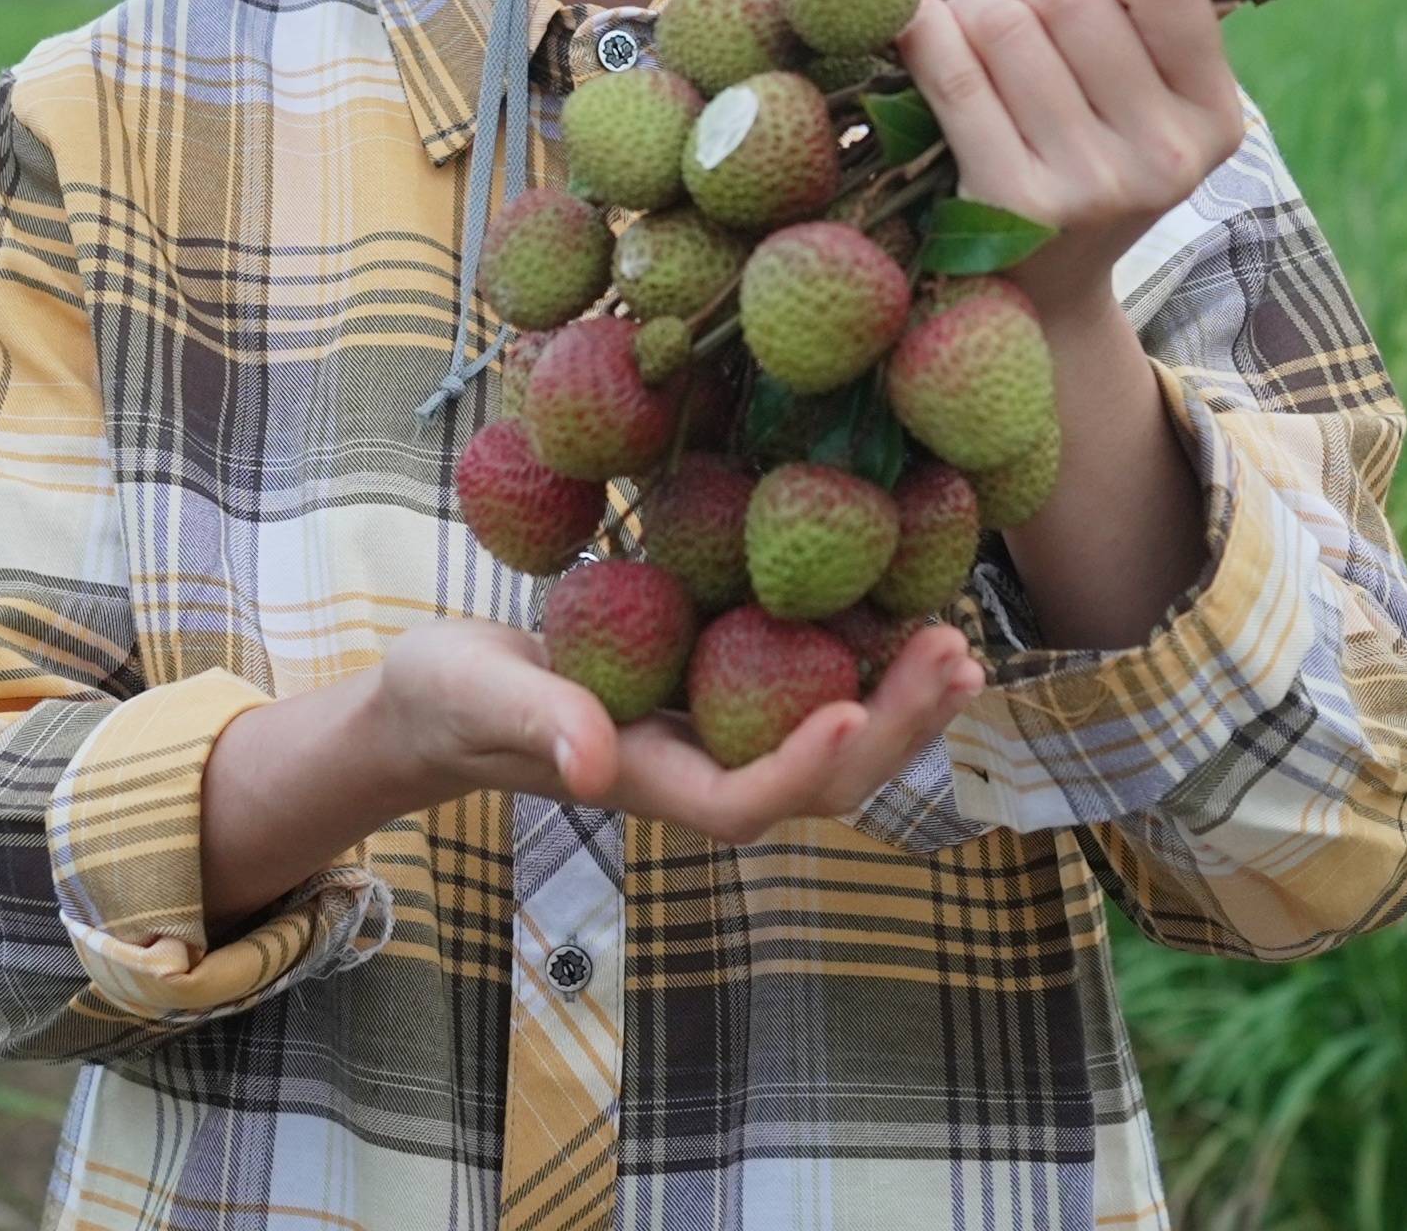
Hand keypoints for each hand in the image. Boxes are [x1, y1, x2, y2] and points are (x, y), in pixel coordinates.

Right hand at [372, 614, 990, 843]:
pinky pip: (810, 688)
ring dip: (901, 702)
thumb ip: (534, 723)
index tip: (850, 705)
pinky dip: (868, 658)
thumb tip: (593, 770)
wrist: (445, 698)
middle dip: (893, 730)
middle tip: (955, 658)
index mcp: (645, 778)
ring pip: (831, 739)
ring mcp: (716, 731)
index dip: (800, 767)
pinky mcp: (722, 687)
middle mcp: (699, 765)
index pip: (742, 800)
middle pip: (818, 780)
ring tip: (960, 644)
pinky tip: (907, 606)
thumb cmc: (449, 698)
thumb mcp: (474, 697)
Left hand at [896, 0, 1244, 315]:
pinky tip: (921, 34)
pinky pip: (952, 71)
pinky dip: (925, 33)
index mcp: (1215, 116)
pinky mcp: (1012, 205)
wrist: (1038, 291)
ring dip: (973, 7)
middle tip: (1010, 1)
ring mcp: (1091, 186)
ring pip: (1004, 23)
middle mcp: (1166, 156)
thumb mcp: (1123, 76)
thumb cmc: (1083, 149)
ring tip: (976, 35)